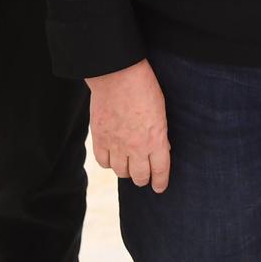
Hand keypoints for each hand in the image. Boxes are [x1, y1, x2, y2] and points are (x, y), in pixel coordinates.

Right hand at [86, 59, 170, 192]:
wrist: (117, 74)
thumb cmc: (144, 86)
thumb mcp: (161, 111)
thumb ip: (159, 134)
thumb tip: (160, 150)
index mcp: (155, 140)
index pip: (160, 171)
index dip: (160, 182)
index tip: (159, 187)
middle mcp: (136, 148)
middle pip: (139, 176)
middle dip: (143, 178)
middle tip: (143, 177)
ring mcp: (116, 145)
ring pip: (120, 172)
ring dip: (125, 171)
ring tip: (127, 166)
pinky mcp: (99, 138)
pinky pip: (103, 162)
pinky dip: (108, 162)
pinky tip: (111, 157)